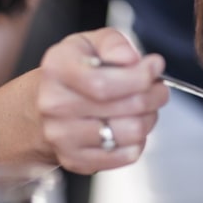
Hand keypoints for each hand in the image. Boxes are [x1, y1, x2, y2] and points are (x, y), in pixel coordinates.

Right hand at [38, 27, 168, 173]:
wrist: (42, 106)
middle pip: (123, 107)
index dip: (139, 77)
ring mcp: (62, 136)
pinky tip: (131, 126)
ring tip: (147, 107)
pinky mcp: (75, 160)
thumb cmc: (75, 70)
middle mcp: (54, 104)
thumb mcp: (90, 42)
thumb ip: (113, 43)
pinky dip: (139, 140)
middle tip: (159, 88)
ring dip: (149, 118)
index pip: (102, 83)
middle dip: (153, 96)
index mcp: (57, 69)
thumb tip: (131, 59)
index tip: (155, 66)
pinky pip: (126, 155)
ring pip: (130, 132)